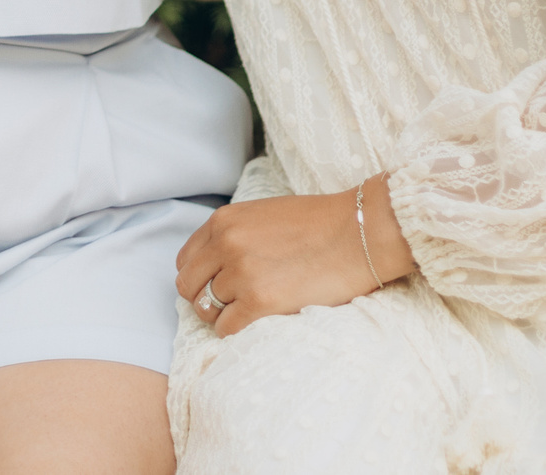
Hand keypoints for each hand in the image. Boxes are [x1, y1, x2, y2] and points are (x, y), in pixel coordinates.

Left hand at [175, 175, 414, 336]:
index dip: (199, 277)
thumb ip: (234, 235)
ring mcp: (242, 274)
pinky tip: (260, 321)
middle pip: (189, 287)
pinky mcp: (260, 303)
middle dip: (205, 299)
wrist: (360, 232)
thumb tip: (214, 267)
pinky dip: (238, 330)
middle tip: (231, 304)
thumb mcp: (264, 215)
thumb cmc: (320, 223)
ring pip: (207, 311)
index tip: (215, 285)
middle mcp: (226, 245)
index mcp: (224, 221)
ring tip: (252, 311)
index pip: (185, 259)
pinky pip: (226, 329)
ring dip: (225, 316)